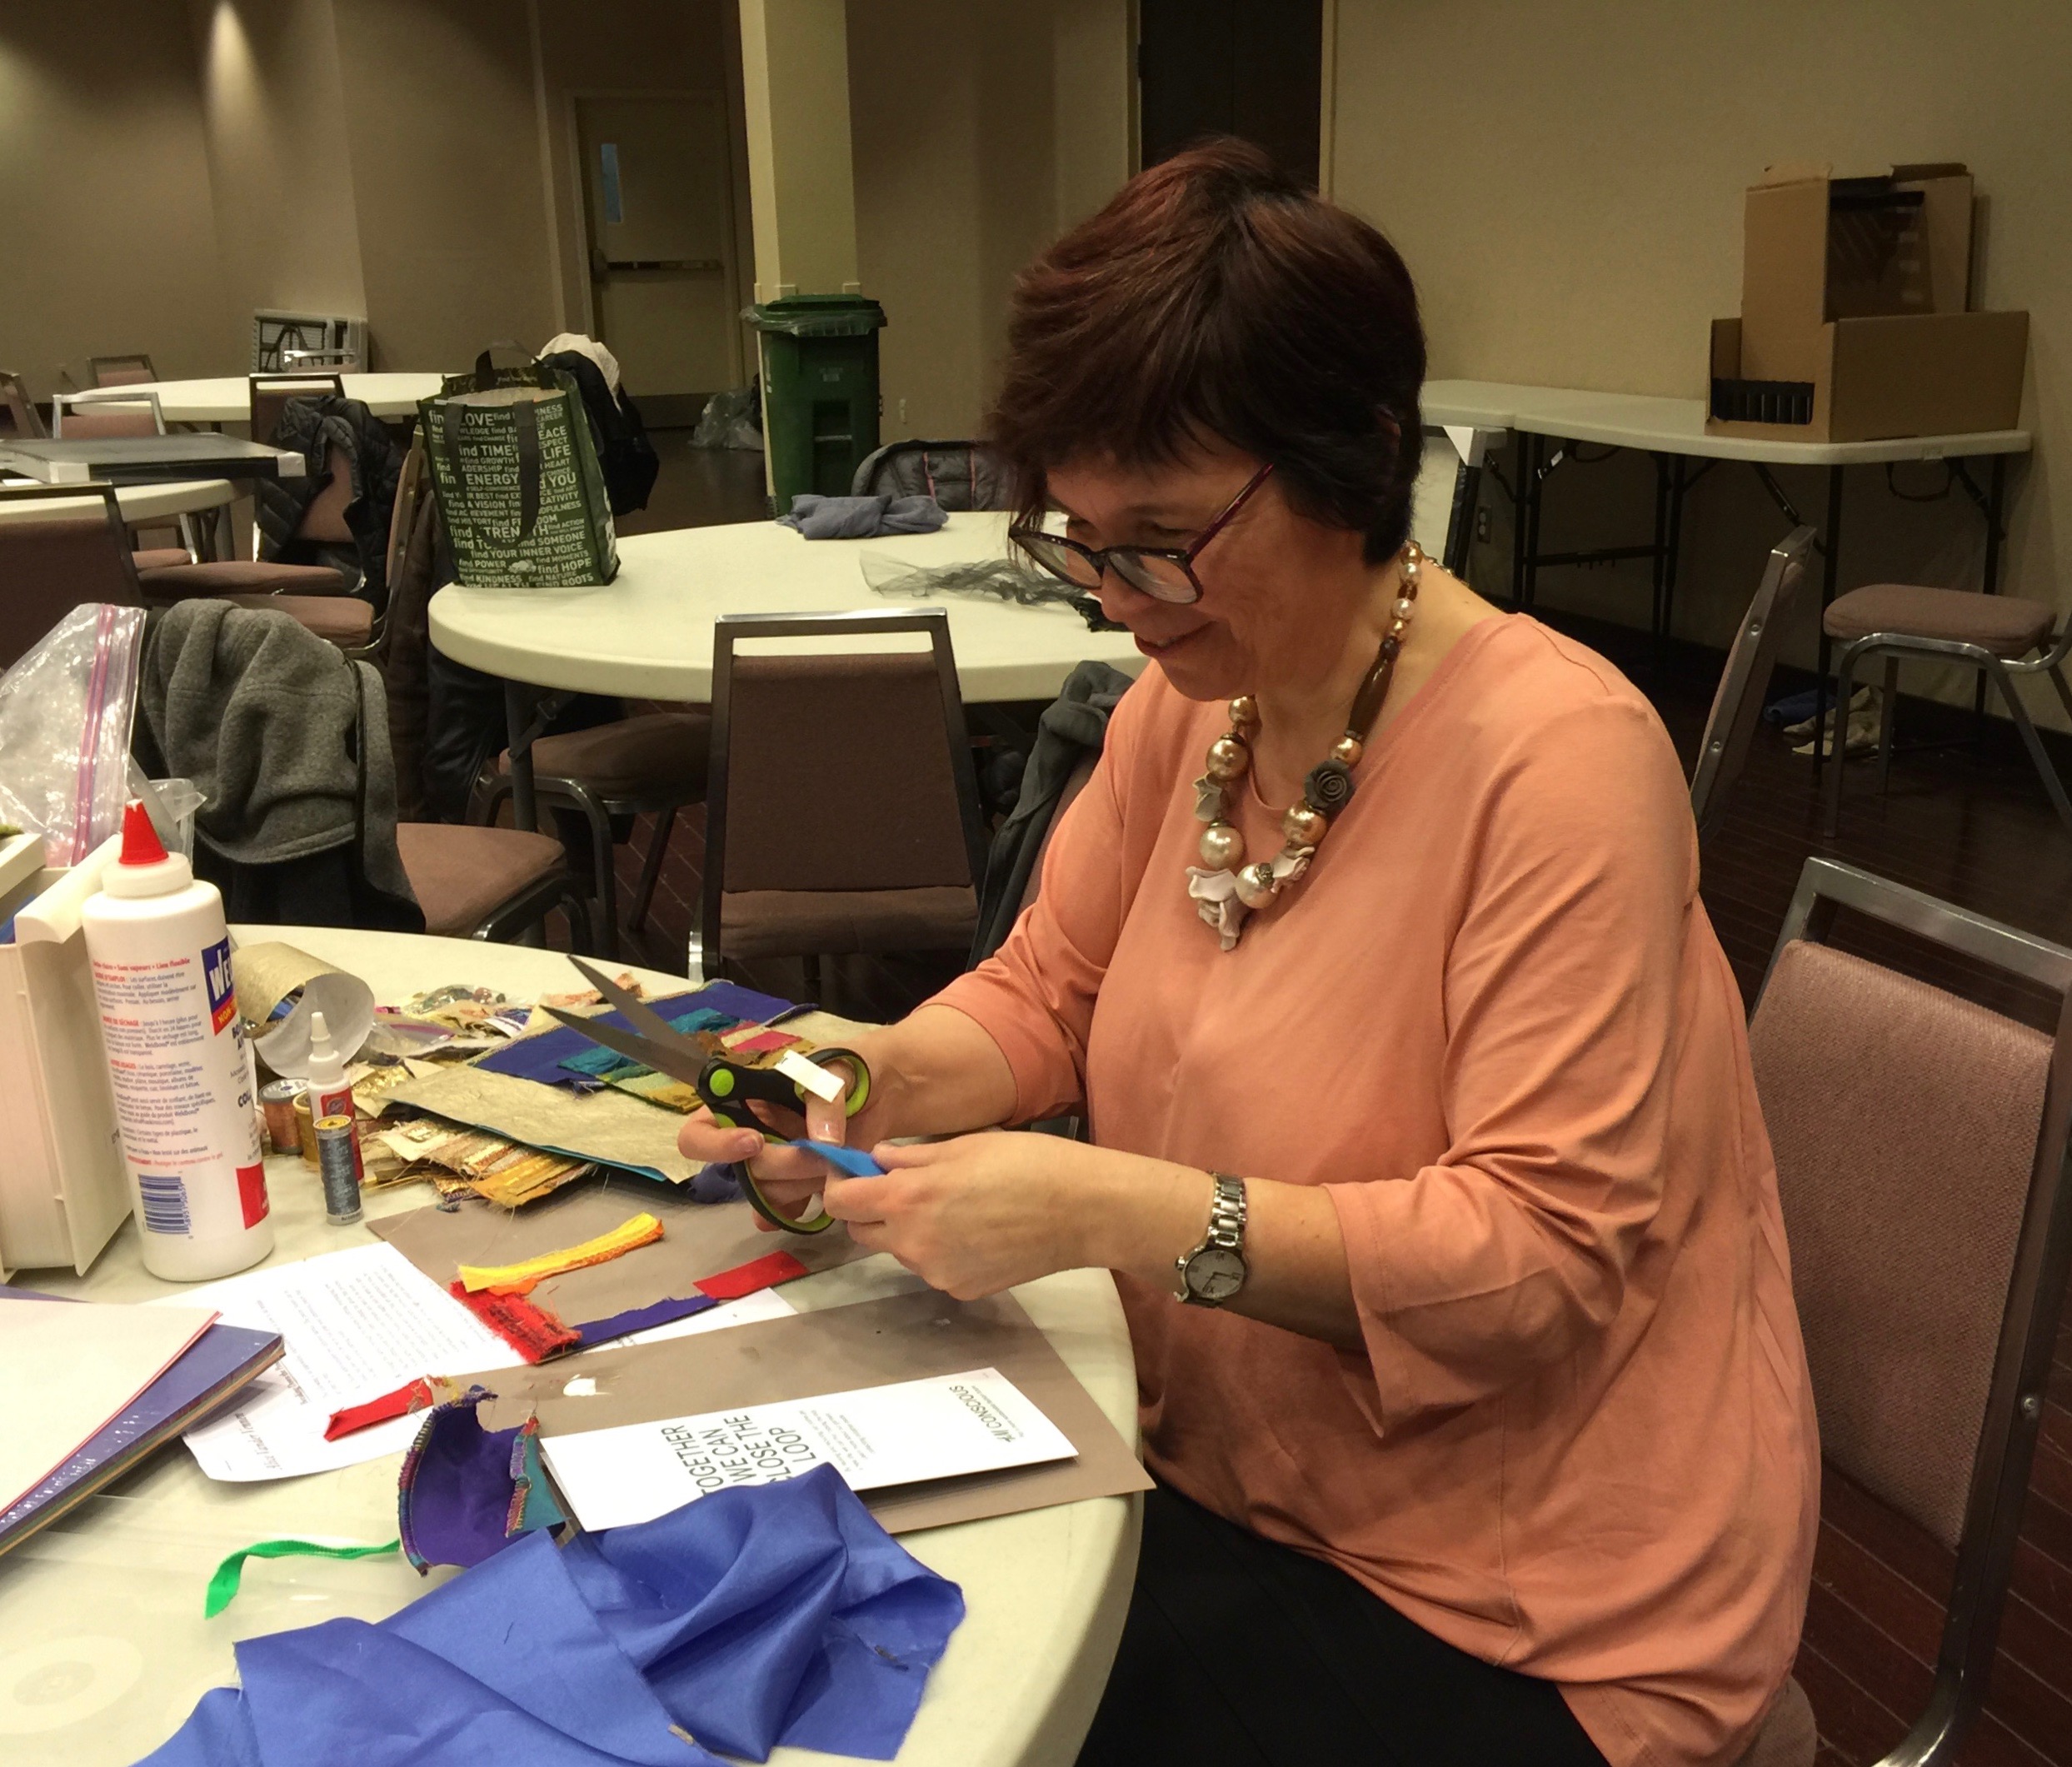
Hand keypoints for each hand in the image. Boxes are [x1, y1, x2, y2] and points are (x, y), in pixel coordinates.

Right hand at [676, 1049, 891, 1231]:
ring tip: (833, 1165)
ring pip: (767, 1191)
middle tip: (822, 1155)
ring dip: (799, 1184)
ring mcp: (777, 1162)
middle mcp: (752, 1135)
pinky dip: (796, 1211)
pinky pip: (783, 1209)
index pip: (699, 1133)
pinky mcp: (800, 1183)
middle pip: (745, 1170)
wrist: (886, 1087)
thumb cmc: (849, 1067)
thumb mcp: (835, 1069)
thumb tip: (821, 1142)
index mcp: (745, 1101)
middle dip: (782, 1164)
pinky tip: (814, 1204)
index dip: (717, 1145)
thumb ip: (824, 1100)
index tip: (754, 1142)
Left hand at [817, 1132, 1127, 1299]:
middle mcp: (913, 1243)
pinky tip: (979, 1233)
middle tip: (909, 1189)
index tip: (856, 1175)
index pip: (841, 1203)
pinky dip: (943, 1251)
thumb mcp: (964, 1145)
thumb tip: (877, 1161)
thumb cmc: (1026, 1164)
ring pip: (901, 1251)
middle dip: (874, 1211)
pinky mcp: (961, 1290)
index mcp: (908, 1199)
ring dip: (911, 1231)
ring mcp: (936, 1273)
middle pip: (863, 1232)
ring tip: (958, 1209)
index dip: (841, 1186)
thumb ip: (911, 1157)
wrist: (1081, 1211)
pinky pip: (934, 1268)